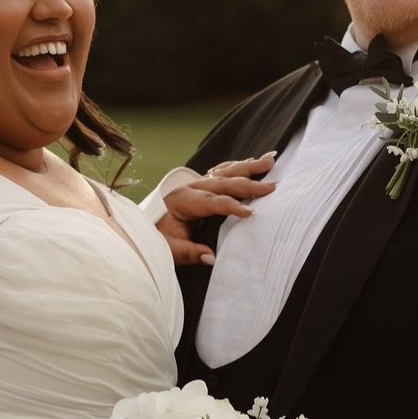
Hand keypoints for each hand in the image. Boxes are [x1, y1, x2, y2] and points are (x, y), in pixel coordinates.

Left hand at [156, 153, 276, 265]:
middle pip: (223, 183)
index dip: (231, 206)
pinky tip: (253, 163)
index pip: (211, 202)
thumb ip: (189, 253)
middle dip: (248, 184)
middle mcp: (191, 187)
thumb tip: (211, 258)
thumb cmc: (158, 239)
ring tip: (270, 160)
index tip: (250, 212)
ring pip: (225, 173)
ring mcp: (197, 183)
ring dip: (248, 167)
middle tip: (272, 186)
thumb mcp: (170, 250)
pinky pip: (223, 172)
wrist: (145, 228)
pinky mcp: (202, 185)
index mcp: (182, 200)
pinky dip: (239, 167)